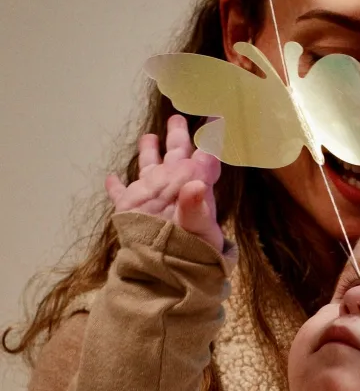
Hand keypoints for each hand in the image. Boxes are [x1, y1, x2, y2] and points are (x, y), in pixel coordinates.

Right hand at [106, 115, 223, 252]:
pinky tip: (112, 177)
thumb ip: (197, 209)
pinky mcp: (131, 209)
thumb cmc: (192, 253)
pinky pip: (121, 194)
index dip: (211, 137)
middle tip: (177, 119)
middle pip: (176, 153)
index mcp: (193, 185)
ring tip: (149, 137)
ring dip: (149, 151)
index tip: (217, 117)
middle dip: (178, 135)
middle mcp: (171, 184)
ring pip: (149, 166)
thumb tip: (197, 185)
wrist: (168, 273)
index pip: (206, 156)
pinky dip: (116, 186)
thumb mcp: (199, 232)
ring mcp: (151, 196)